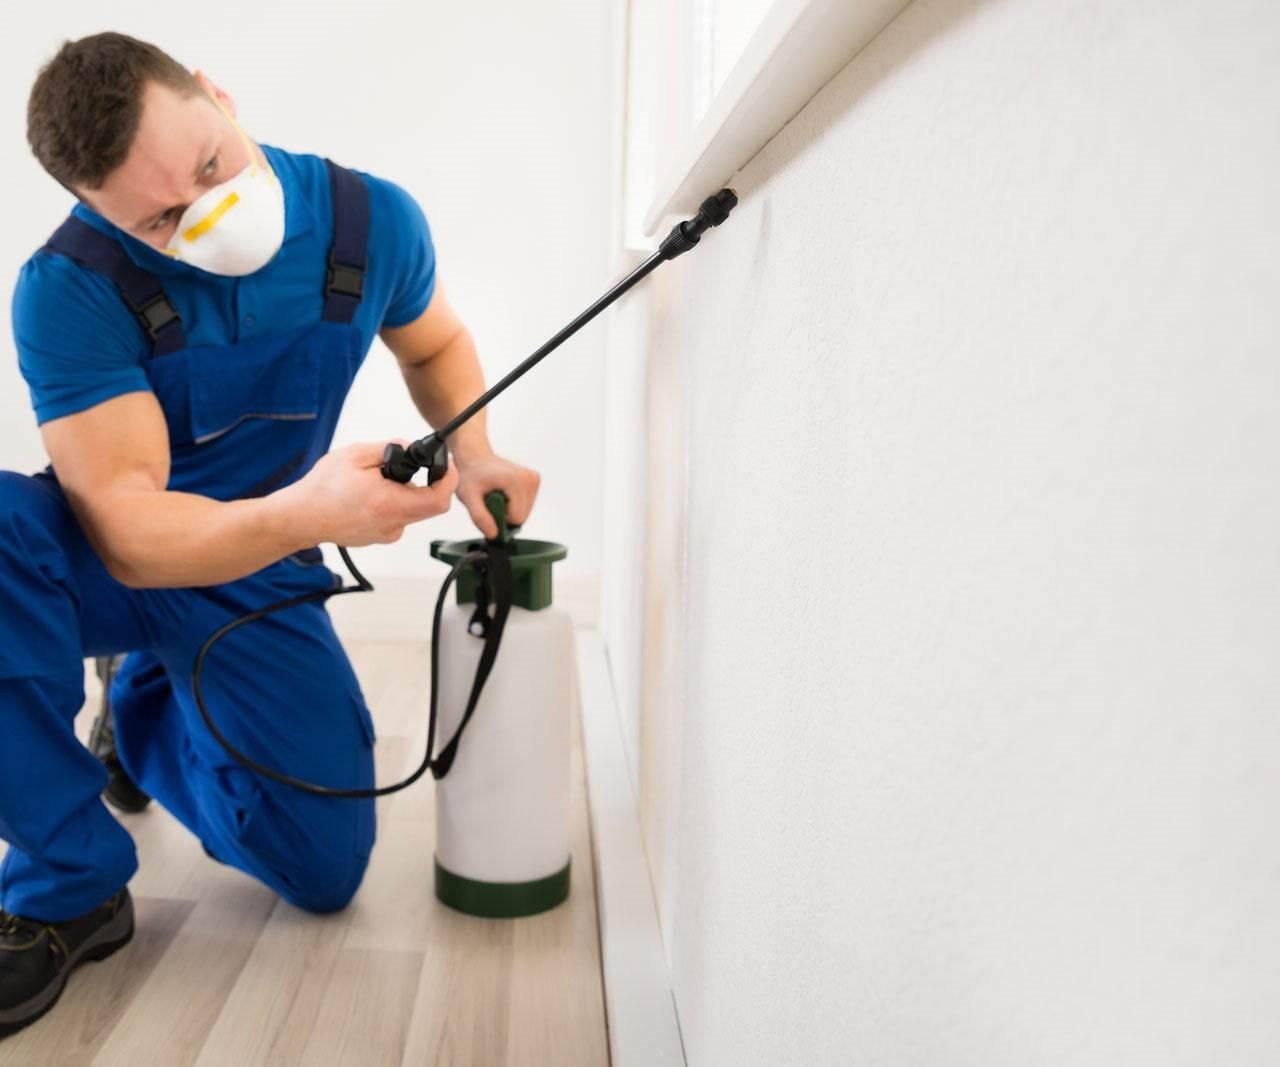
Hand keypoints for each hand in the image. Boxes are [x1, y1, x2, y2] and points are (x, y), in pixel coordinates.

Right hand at [276, 441, 459, 546]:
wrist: (300, 517)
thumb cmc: (321, 489)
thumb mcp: (355, 455)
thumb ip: (389, 448)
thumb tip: (410, 448)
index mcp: (390, 504)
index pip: (439, 498)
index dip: (449, 479)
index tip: (445, 465)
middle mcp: (392, 524)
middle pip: (429, 504)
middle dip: (423, 482)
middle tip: (403, 468)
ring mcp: (386, 534)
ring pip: (411, 509)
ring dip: (402, 492)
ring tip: (373, 482)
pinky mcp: (379, 538)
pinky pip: (397, 517)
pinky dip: (390, 503)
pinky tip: (366, 496)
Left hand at [455, 451, 540, 537]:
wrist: (475, 458)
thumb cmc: (470, 475)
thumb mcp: (468, 497)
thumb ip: (480, 517)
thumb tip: (493, 535)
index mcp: (517, 480)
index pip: (517, 518)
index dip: (500, 518)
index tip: (488, 505)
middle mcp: (530, 478)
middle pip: (522, 517)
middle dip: (505, 514)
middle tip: (490, 500)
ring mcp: (534, 478)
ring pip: (525, 513)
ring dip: (508, 509)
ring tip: (495, 495)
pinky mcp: (534, 480)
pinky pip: (526, 506)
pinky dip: (514, 504)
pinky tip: (503, 493)